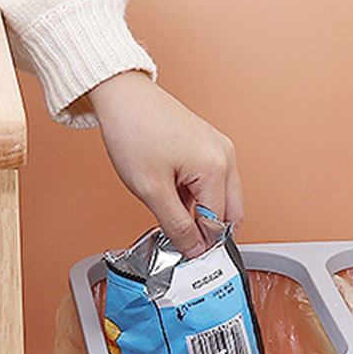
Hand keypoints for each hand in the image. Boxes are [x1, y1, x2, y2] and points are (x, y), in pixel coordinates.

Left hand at [88, 72, 243, 257]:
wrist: (123, 96)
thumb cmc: (134, 131)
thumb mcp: (151, 190)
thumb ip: (176, 225)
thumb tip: (194, 250)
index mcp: (216, 167)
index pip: (219, 224)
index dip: (201, 245)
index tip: (184, 257)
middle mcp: (225, 157)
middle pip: (230, 213)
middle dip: (208, 231)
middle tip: (182, 244)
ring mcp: (219, 149)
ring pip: (221, 198)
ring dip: (201, 213)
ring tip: (171, 215)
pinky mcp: (208, 145)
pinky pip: (212, 181)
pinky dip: (197, 197)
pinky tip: (172, 197)